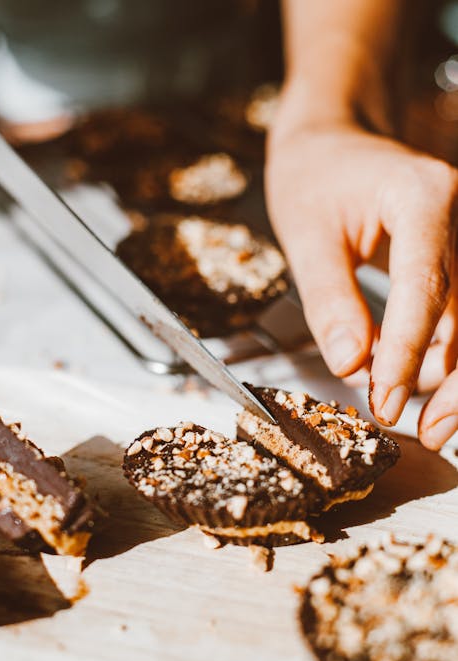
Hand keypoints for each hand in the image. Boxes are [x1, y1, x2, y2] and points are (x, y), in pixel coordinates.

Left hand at [266, 115, 457, 448]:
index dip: (408, 353)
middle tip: (427, 432)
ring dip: (454, 377)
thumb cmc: (314, 176)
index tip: (386, 401)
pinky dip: (445, 355)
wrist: (333, 140)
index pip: (426, 287)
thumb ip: (330, 300)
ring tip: (421, 420)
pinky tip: (421, 384)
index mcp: (424, 198)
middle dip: (455, 382)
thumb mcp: (307, 235)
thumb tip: (352, 365)